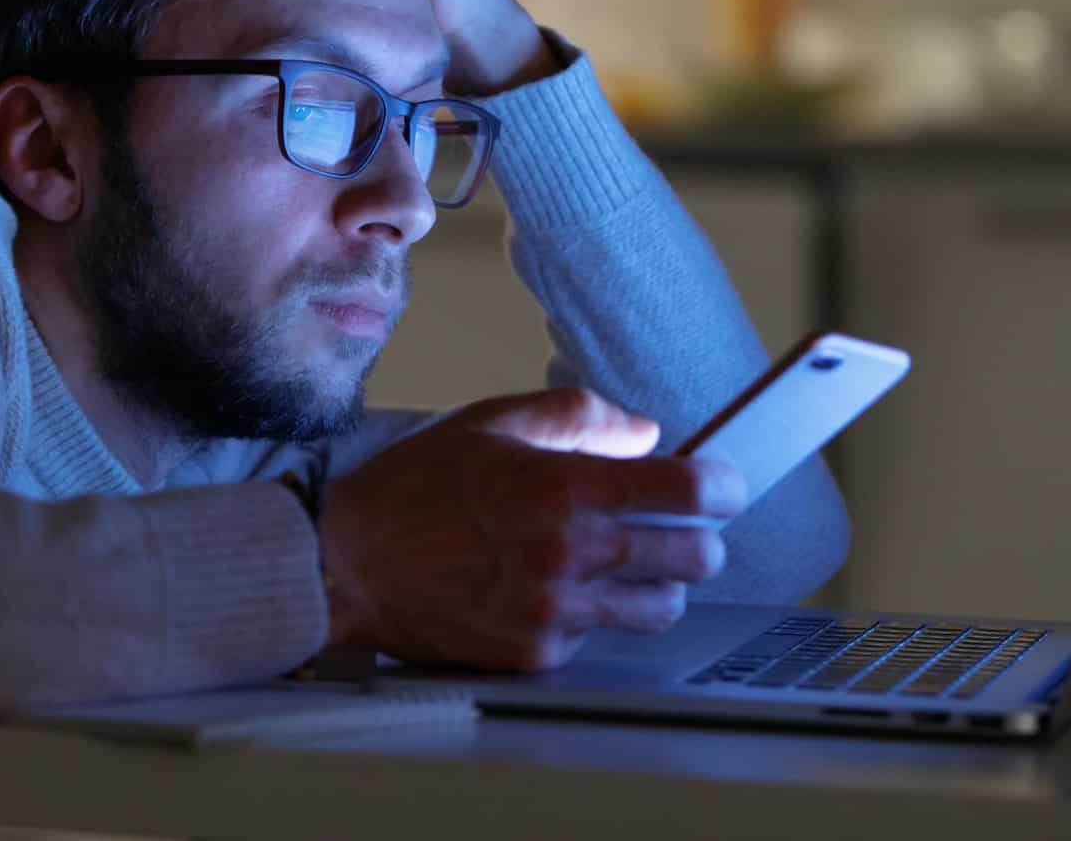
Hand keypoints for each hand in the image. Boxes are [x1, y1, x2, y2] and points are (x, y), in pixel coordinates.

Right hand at [316, 387, 745, 670]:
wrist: (345, 564)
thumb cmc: (411, 490)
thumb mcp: (492, 422)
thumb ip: (577, 417)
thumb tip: (644, 431)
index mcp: (563, 487)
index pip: (686, 490)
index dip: (723, 486)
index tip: (725, 484)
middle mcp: (568, 553)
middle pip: (693, 556)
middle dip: (700, 538)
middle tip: (685, 527)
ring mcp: (554, 610)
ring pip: (659, 607)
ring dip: (658, 583)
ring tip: (631, 565)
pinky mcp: (534, 654)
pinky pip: (596, 638)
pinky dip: (592, 615)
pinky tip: (560, 591)